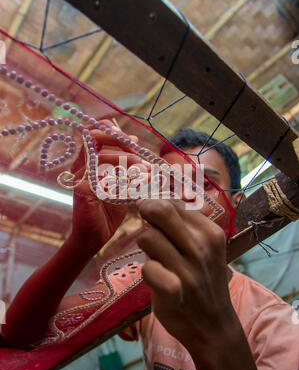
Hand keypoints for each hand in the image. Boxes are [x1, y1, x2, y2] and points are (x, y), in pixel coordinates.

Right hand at [70, 120, 149, 254]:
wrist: (95, 237)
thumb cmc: (107, 209)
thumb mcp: (119, 180)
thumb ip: (124, 161)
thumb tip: (134, 139)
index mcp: (86, 160)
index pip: (95, 133)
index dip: (114, 132)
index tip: (134, 142)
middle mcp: (79, 165)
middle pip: (96, 138)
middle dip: (122, 142)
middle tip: (142, 155)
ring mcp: (79, 177)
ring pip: (103, 158)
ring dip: (129, 162)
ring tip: (148, 172)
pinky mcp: (82, 192)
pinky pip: (106, 179)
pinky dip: (127, 180)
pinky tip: (143, 184)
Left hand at [136, 199, 236, 348]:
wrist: (214, 325)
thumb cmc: (202, 280)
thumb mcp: (203, 249)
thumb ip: (181, 226)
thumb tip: (147, 202)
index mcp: (210, 233)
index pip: (173, 204)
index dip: (156, 206)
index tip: (151, 216)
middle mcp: (201, 247)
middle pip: (160, 211)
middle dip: (146, 214)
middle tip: (145, 226)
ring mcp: (188, 270)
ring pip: (148, 237)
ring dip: (145, 247)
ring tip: (156, 259)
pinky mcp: (174, 291)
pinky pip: (147, 268)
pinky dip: (147, 273)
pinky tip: (156, 280)